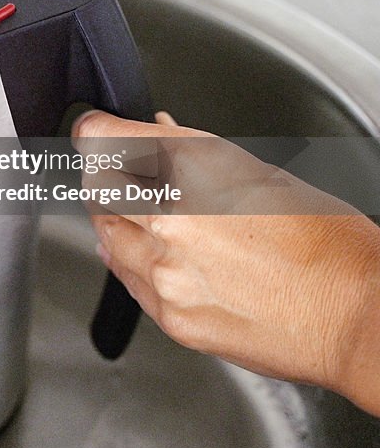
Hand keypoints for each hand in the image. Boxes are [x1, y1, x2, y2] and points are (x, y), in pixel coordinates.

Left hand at [72, 110, 379, 415]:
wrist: (356, 313)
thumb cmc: (323, 239)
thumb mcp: (253, 170)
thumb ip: (187, 152)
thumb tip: (152, 132)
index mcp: (188, 170)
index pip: (100, 140)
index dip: (95, 132)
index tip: (95, 131)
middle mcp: (166, 221)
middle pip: (95, 186)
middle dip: (105, 176)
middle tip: (122, 173)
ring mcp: (164, 273)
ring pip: (105, 234)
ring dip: (117, 219)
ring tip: (148, 215)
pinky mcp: (171, 316)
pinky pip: (128, 280)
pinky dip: (132, 261)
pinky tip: (155, 254)